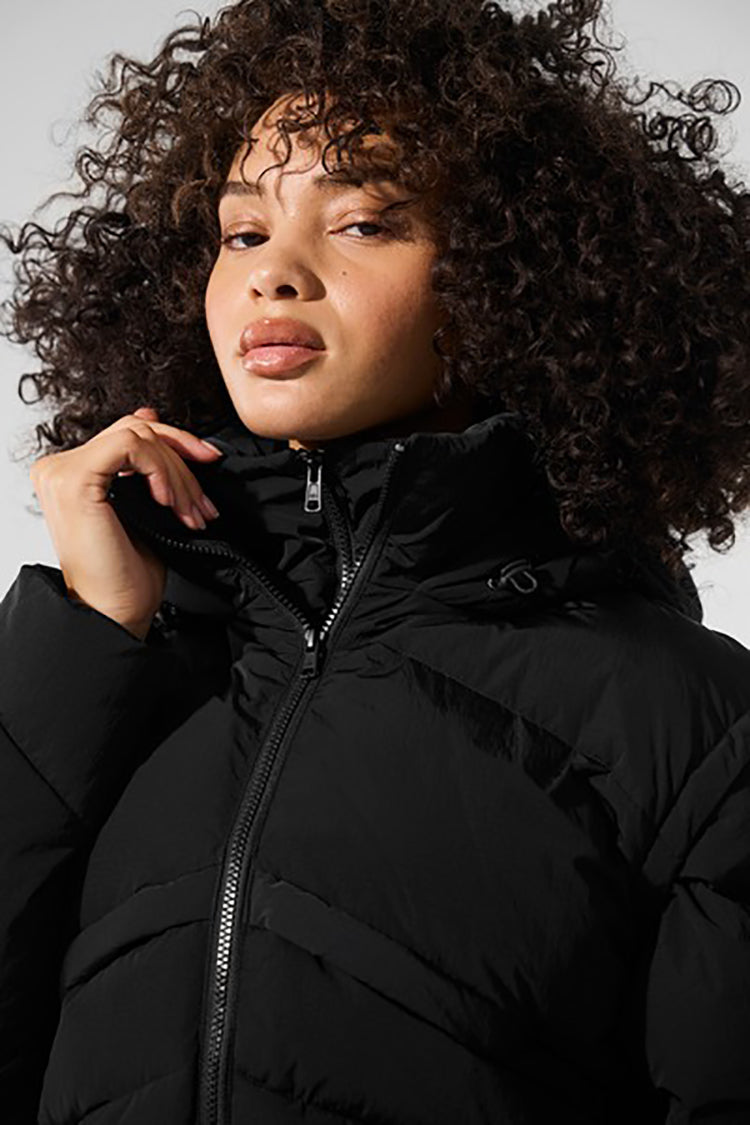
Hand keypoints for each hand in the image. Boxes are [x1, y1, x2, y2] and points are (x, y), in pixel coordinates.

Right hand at [29, 406, 222, 640]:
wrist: (116, 613)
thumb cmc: (128, 574)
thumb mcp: (145, 508)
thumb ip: (145, 466)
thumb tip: (152, 417)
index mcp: (73, 474)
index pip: (128, 432)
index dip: (174, 442)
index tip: (208, 462)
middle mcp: (60, 468)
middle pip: (136, 428)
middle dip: (182, 462)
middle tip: (203, 504)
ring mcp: (63, 471)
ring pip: (138, 435)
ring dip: (177, 474)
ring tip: (189, 513)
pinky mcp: (75, 479)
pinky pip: (130, 444)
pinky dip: (160, 469)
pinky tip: (168, 502)